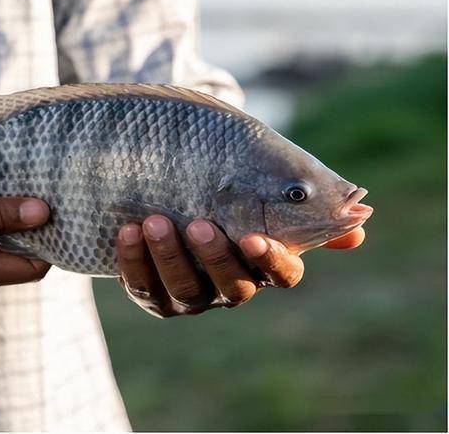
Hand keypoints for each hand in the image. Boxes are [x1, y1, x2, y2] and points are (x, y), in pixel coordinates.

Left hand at [116, 215, 364, 317]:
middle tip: (198, 225)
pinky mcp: (154, 295)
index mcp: (264, 264)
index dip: (271, 260)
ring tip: (154, 222)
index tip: (255, 237)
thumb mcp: (260, 192)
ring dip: (169, 257)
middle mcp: (232, 287)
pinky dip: (134, 261)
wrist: (175, 199)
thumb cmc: (226, 196)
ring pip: (186, 289)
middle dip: (215, 257)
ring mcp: (192, 295)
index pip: (283, 274)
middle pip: (233, 286)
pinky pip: (143, 286)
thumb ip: (298, 201)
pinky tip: (127, 230)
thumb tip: (360, 220)